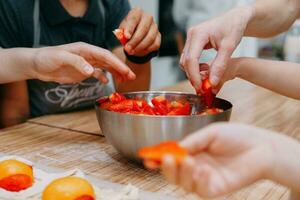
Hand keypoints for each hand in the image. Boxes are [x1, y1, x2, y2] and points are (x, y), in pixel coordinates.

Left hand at [32, 42, 135, 83]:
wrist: (37, 65)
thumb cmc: (47, 58)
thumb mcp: (61, 58)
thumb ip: (77, 63)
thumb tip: (92, 71)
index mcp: (85, 49)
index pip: (105, 55)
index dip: (117, 63)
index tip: (126, 71)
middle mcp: (88, 55)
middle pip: (109, 61)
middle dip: (121, 68)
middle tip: (132, 77)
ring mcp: (86, 63)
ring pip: (105, 67)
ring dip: (116, 73)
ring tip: (125, 80)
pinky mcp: (83, 71)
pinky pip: (97, 73)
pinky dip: (103, 77)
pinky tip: (107, 82)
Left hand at [119, 7, 160, 55]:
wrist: (135, 36)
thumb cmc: (128, 31)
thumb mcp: (122, 30)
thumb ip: (122, 32)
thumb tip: (124, 36)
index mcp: (137, 12)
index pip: (134, 18)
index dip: (130, 28)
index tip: (126, 37)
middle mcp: (148, 17)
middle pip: (143, 29)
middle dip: (135, 41)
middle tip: (127, 49)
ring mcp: (155, 26)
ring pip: (150, 38)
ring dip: (140, 47)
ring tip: (131, 52)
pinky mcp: (159, 36)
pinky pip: (155, 44)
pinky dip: (146, 50)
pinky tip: (138, 51)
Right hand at [160, 123, 277, 197]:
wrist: (261, 147)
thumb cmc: (236, 136)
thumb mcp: (211, 133)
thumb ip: (193, 141)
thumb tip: (175, 148)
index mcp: (193, 152)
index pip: (171, 157)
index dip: (158, 158)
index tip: (147, 157)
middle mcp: (196, 166)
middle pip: (173, 174)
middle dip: (166, 168)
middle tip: (166, 159)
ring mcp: (205, 179)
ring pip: (184, 184)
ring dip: (183, 174)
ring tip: (190, 162)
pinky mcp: (216, 189)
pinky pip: (201, 190)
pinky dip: (199, 181)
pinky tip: (205, 170)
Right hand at [180, 6, 252, 91]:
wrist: (235, 18)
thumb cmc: (233, 28)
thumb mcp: (229, 47)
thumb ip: (220, 65)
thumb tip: (212, 83)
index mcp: (198, 34)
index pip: (191, 59)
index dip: (194, 75)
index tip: (200, 87)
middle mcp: (191, 35)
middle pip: (185, 62)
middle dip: (193, 76)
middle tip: (203, 88)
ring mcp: (190, 39)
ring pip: (185, 61)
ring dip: (193, 72)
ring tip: (207, 77)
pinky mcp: (193, 42)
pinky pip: (189, 58)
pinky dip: (195, 67)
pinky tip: (206, 69)